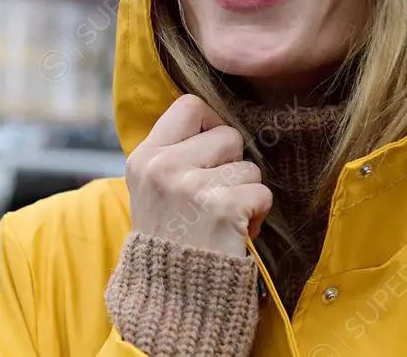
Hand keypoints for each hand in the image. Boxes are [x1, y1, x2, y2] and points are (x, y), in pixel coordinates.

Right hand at [125, 94, 272, 257]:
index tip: (211, 153)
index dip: (210, 125)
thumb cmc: (170, 241)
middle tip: (214, 198)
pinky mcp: (222, 209)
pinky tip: (234, 234)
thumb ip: (175, 154)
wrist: (171, 300)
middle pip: (228, 135)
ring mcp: (191, 187)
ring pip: (249, 167)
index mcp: (144, 158)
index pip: (190, 106)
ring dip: (245, 194)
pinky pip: (262, 193)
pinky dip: (256, 215)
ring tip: (221, 220)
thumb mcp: (152, 190)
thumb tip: (212, 117)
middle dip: (232, 166)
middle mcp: (163, 167)